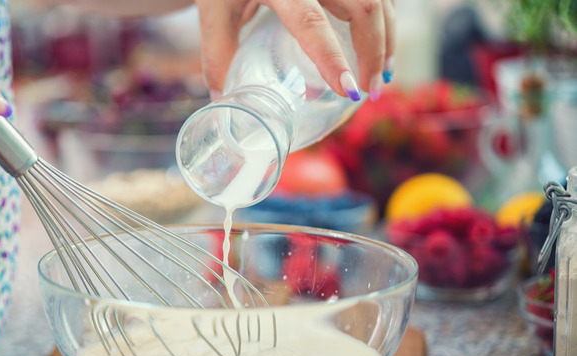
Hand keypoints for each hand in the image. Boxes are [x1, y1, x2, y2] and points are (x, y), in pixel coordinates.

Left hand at [194, 0, 394, 100]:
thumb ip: (218, 53)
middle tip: (369, 93)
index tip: (350, 91)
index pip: (311, 23)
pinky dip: (385, 20)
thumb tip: (222, 100)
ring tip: (381, 76)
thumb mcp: (215, 11)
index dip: (332, 59)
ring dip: (386, 38)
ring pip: (380, 0)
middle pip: (364, 9)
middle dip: (374, 53)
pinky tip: (381, 44)